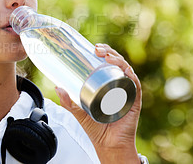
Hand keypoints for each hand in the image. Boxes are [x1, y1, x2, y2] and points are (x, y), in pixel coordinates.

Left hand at [55, 43, 141, 162]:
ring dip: (118, 60)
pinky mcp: (134, 101)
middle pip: (117, 64)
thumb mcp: (78, 112)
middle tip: (97, 49)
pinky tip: (125, 70)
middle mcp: (119, 86)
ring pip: (126, 70)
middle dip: (109, 52)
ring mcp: (127, 92)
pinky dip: (131, 76)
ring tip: (107, 55)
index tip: (93, 48)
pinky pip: (135, 85)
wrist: (108, 145)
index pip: (108, 64)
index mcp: (108, 85)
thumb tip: (57, 87)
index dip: (103, 53)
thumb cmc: (96, 129)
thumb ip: (68, 101)